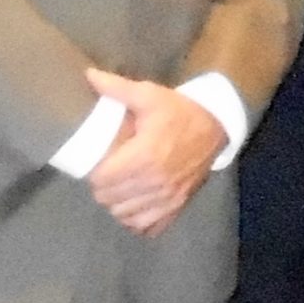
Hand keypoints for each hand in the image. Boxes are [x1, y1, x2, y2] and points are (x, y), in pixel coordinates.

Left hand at [84, 69, 222, 234]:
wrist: (215, 128)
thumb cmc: (178, 112)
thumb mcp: (149, 95)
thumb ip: (117, 88)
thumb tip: (88, 75)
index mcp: (144, 157)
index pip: (103, 180)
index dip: (94, 173)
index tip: (97, 163)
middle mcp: (155, 183)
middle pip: (110, 200)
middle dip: (103, 188)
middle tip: (107, 174)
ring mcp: (167, 199)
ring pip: (125, 216)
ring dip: (117, 204)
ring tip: (119, 189)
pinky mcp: (176, 208)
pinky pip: (147, 227)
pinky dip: (136, 220)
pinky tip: (135, 204)